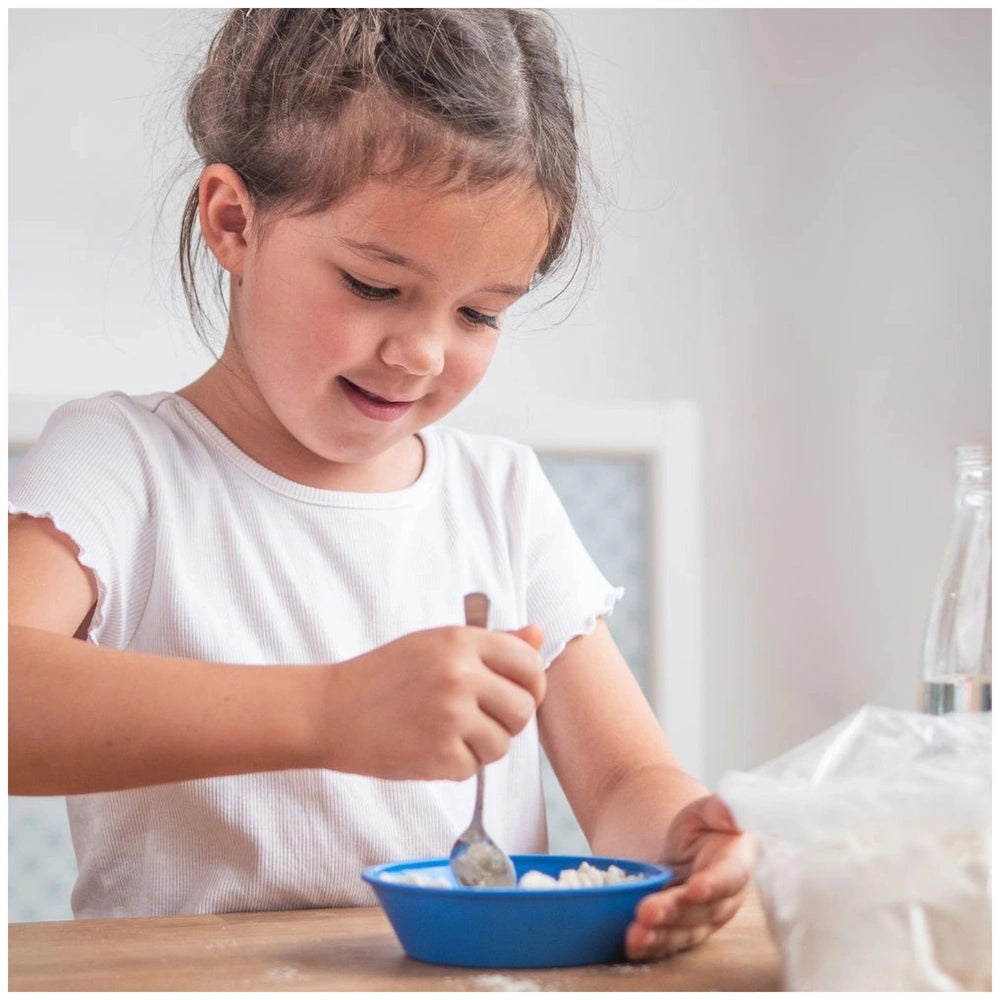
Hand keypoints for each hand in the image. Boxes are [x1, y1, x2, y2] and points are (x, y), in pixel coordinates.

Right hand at [317, 623, 544, 781]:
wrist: (329, 711)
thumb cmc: (384, 675)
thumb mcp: (436, 644)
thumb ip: (492, 642)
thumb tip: (539, 635)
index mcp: (462, 642)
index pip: (530, 663)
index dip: (530, 683)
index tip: (516, 692)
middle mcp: (461, 675)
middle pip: (524, 708)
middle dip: (508, 720)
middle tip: (478, 718)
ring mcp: (451, 717)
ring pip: (504, 744)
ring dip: (483, 745)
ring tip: (448, 732)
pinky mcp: (440, 755)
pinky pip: (475, 768)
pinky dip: (457, 765)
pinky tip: (429, 747)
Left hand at [624, 794, 755, 960]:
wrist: (687, 848)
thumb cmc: (703, 826)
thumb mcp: (708, 810)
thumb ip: (722, 809)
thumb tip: (733, 814)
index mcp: (737, 864)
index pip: (729, 877)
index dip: (713, 885)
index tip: (694, 888)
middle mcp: (725, 898)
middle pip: (701, 910)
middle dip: (673, 913)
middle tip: (646, 912)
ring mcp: (705, 919)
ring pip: (684, 932)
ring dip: (660, 936)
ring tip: (635, 936)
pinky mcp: (684, 931)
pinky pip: (669, 941)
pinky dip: (651, 945)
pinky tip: (633, 945)